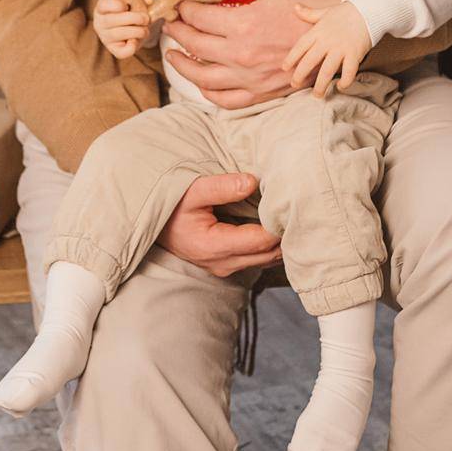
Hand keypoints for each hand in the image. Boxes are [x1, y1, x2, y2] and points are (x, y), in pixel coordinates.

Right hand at [94, 0, 152, 58]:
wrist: (135, 25)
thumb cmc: (132, 9)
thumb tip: (149, 1)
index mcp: (102, 8)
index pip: (103, 5)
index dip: (115, 5)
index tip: (126, 5)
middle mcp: (100, 23)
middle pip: (111, 20)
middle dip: (133, 19)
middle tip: (146, 18)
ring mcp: (105, 38)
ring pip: (118, 35)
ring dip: (137, 31)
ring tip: (144, 29)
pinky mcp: (114, 50)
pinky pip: (122, 52)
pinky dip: (133, 47)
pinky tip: (137, 40)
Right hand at [156, 171, 283, 277]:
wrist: (153, 227)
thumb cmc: (172, 207)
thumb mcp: (192, 190)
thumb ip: (222, 186)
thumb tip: (252, 182)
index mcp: (214, 246)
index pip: (261, 240)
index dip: (279, 224)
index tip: (290, 203)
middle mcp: (223, 263)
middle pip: (270, 254)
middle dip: (286, 234)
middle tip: (298, 208)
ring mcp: (226, 268)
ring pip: (268, 260)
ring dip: (281, 241)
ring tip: (290, 216)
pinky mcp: (229, 266)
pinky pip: (259, 259)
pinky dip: (272, 245)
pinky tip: (276, 226)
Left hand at [162, 0, 349, 107]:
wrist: (341, 32)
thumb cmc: (310, 1)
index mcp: (244, 25)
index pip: (199, 18)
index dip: (184, 10)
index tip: (180, 4)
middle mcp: (243, 56)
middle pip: (195, 46)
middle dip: (178, 33)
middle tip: (171, 24)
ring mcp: (252, 78)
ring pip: (204, 79)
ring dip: (183, 66)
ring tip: (174, 55)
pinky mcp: (263, 93)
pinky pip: (226, 100)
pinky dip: (208, 92)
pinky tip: (202, 81)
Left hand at [283, 1, 371, 96]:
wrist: (369, 10)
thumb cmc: (345, 12)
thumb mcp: (325, 12)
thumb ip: (309, 13)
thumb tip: (295, 7)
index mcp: (318, 31)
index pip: (300, 46)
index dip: (291, 58)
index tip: (285, 68)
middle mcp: (327, 41)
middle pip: (310, 61)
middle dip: (300, 75)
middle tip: (295, 85)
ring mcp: (341, 49)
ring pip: (327, 70)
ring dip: (321, 85)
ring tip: (317, 95)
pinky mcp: (355, 54)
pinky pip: (349, 71)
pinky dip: (345, 81)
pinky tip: (340, 86)